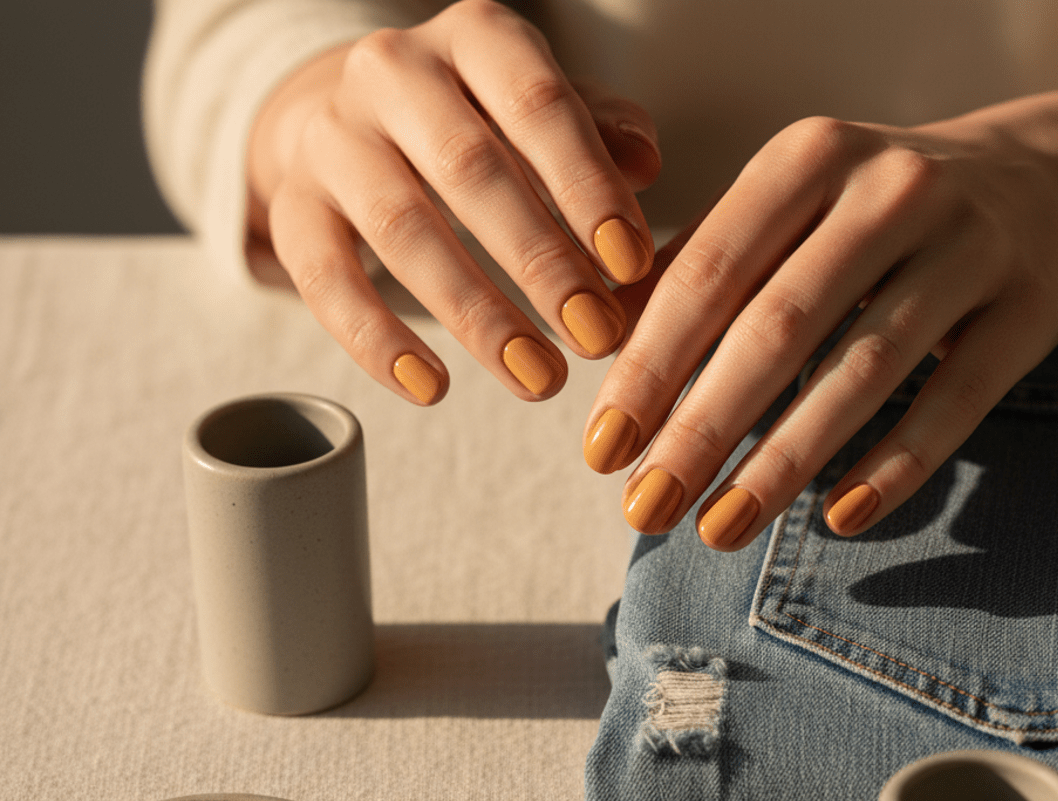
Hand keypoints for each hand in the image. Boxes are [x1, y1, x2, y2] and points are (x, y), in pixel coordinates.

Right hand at [247, 0, 658, 404]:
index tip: (631, 265)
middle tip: (595, 337)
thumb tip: (646, 164)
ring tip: (539, 379)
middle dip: (540, 262)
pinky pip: (325, 278)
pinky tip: (433, 389)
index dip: (587, 187)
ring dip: (476, 315)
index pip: (537, 103)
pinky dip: (377, 340)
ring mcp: (333, 136)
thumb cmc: (481, 126)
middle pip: (469, 169)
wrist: (354, 120)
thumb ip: (600, 135)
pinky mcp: (293, 204)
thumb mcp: (546, 115)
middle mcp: (393, 70)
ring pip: (401, 228)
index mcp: (475, 37)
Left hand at [584, 79, 1057, 544]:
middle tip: (646, 510)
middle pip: (777, 329)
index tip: (602, 452)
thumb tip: (602, 346)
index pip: (707, 275)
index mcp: (807, 158)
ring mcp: (970, 245)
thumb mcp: (787, 209)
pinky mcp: (1030, 308)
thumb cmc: (870, 215)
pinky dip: (896, 465)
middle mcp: (889, 190)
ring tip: (720, 530)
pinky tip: (841, 518)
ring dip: (783, 463)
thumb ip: (701, 267)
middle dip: (701, 430)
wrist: (1042, 178)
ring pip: (864, 372)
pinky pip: (957, 402)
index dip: (648, 369)